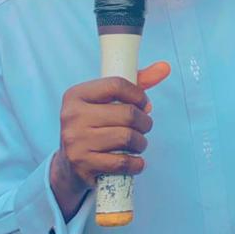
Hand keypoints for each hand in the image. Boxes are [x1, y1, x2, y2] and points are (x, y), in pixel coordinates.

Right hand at [49, 62, 169, 217]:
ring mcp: (75, 141)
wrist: (69, 166)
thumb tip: (165, 67)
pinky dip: (136, 164)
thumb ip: (137, 83)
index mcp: (76, 95)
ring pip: (127, 137)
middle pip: (127, 113)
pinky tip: (135, 161)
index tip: (145, 105)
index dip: (139, 95)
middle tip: (144, 127)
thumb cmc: (95, 127)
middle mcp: (71, 116)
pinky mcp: (82, 164)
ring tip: (139, 144)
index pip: (117, 85)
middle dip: (145, 122)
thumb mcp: (107, 102)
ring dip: (141, 143)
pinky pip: (122, 162)